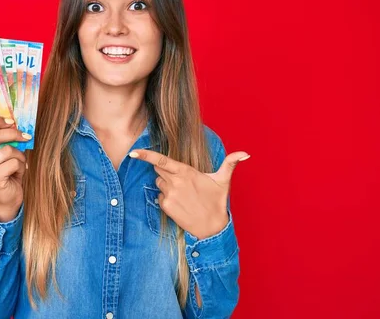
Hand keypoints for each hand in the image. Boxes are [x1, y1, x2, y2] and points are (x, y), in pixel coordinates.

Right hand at [0, 116, 31, 221]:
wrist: (7, 198)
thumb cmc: (5, 172)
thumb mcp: (0, 154)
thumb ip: (2, 140)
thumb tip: (14, 124)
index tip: (11, 121)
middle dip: (13, 134)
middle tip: (25, 136)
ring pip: (7, 150)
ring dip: (19, 155)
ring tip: (19, 163)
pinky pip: (13, 162)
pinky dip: (20, 166)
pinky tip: (16, 173)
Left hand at [129, 149, 249, 238]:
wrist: (212, 227)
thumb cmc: (216, 201)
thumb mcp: (223, 180)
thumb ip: (230, 163)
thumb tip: (246, 153)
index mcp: (186, 172)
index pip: (161, 160)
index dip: (145, 155)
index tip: (133, 152)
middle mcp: (175, 182)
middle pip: (159, 169)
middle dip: (166, 171)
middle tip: (182, 179)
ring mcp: (169, 195)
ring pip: (158, 182)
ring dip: (166, 184)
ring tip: (183, 192)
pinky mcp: (166, 206)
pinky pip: (159, 196)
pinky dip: (166, 197)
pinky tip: (179, 202)